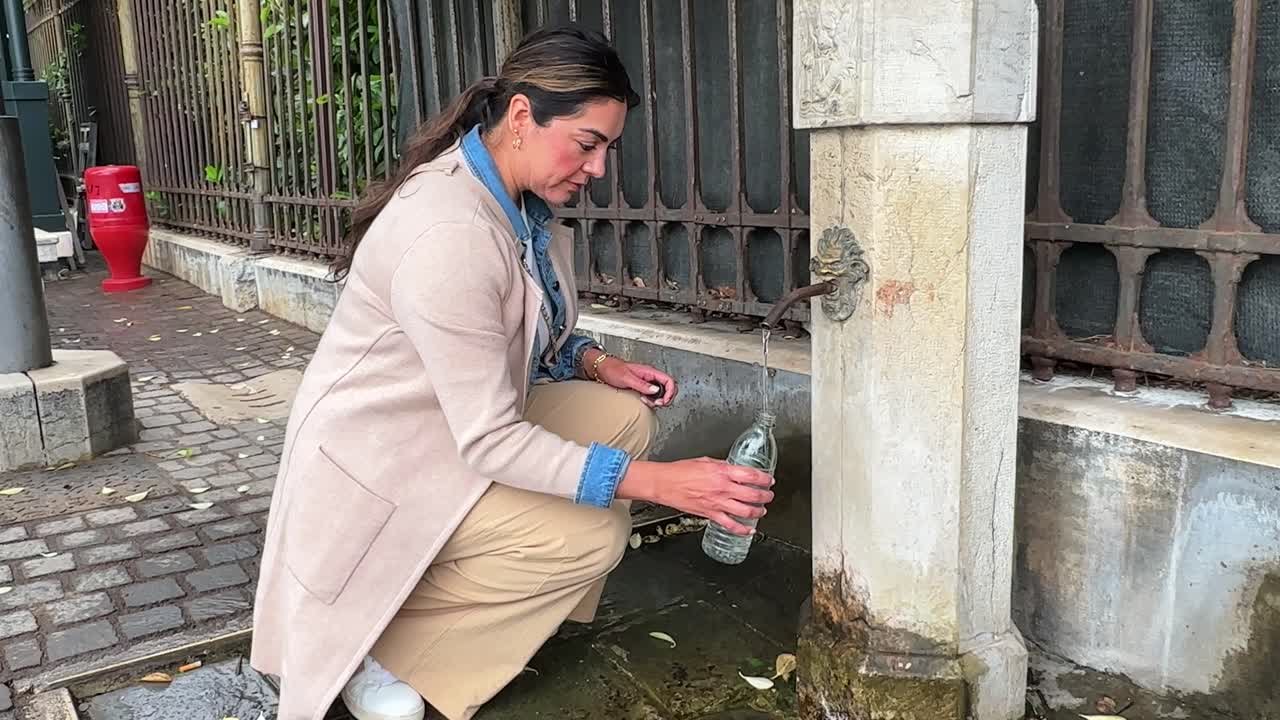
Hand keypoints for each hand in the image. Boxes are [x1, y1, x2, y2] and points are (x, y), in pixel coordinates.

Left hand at [595, 357, 677, 407]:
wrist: (602, 369)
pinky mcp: (641, 388)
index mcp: (650, 372)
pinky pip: (652, 395)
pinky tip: (644, 401)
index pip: (669, 381)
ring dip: (657, 401)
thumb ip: (642, 384)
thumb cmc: (612, 369)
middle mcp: (650, 377)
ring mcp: (646, 382)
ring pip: (661, 393)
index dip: (670, 392)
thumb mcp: (627, 378)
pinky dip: (650, 401)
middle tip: (657, 404)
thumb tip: (655, 390)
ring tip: (647, 403)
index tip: (664, 401)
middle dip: (666, 398)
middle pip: (668, 388)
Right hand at [617, 458, 773, 535]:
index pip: (751, 475)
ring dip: (758, 511)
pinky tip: (749, 530)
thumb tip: (734, 469)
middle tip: (769, 495)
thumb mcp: (705, 461)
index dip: (764, 478)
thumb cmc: (680, 471)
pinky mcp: (710, 514)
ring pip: (746, 511)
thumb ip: (722, 466)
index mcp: (722, 472)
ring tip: (762, 510)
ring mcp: (718, 503)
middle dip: (766, 496)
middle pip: (753, 494)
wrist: (664, 483)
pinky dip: (743, 530)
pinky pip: (731, 525)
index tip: (769, 480)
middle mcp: (723, 488)